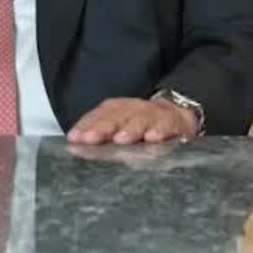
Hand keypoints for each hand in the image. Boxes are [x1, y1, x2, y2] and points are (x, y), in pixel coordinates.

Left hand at [66, 96, 197, 145]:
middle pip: (116, 116)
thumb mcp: (121, 127)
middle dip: (102, 127)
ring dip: (130, 129)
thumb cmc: (142, 125)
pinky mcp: (173, 122)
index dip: (86, 125)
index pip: (99, 115)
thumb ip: (101, 135)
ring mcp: (153, 114)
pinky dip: (159, 130)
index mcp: (118, 109)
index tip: (74, 138)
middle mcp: (134, 109)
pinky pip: (167, 125)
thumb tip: (75, 144)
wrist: (177, 115)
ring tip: (120, 139)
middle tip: (90, 139)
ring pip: (140, 119)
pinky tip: (152, 138)